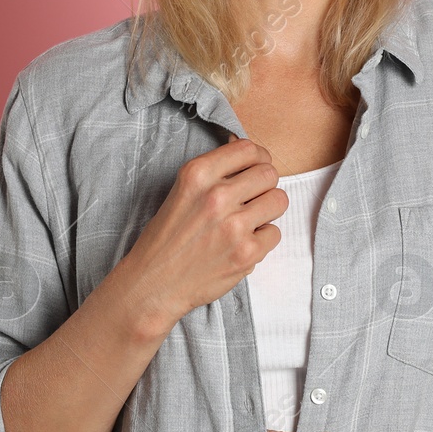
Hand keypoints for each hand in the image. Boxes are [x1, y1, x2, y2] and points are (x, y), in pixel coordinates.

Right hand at [116, 133, 286, 336]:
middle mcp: (216, 196)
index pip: (247, 149)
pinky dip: (263, 239)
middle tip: (251, 199)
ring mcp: (234, 225)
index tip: (255, 167)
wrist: (154, 282)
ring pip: (279, 200)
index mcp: (197, 174)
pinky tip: (242, 244)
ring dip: (267, 210)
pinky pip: (275, 233)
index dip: (258, 157)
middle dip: (264, 185)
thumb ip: (215, 172)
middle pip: (269, 173)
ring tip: (249, 220)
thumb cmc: (168, 237)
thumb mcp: (182, 190)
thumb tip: (252, 156)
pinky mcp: (247, 253)